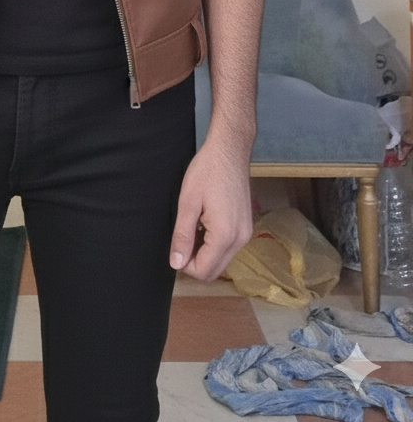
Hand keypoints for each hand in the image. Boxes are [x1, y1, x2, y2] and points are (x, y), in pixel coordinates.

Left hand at [169, 138, 252, 281]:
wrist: (230, 150)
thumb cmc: (208, 171)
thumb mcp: (188, 203)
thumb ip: (182, 236)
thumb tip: (176, 263)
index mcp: (225, 235)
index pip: (203, 270)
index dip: (184, 264)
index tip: (175, 246)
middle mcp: (240, 239)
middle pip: (214, 270)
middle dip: (195, 262)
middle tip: (181, 238)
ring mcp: (246, 233)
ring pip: (221, 260)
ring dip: (204, 253)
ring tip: (193, 226)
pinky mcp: (246, 226)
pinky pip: (228, 247)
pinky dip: (214, 244)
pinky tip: (204, 223)